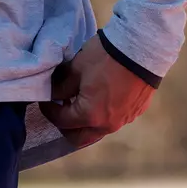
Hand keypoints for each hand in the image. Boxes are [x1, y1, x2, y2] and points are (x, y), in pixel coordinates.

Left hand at [40, 35, 154, 147]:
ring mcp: (123, 121)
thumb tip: (53, 94)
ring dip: (84, 123)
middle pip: (79, 138)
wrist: (141, 49)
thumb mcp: (76, 69)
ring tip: (78, 102)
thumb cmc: (105, 58)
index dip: (49, 110)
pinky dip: (100, 116)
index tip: (45, 100)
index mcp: (90, 115)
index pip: (61, 121)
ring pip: (96, 132)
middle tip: (60, 108)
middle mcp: (107, 125)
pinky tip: (97, 98)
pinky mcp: (134, 113)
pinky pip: (112, 122)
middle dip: (65, 126)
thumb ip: (61, 87)